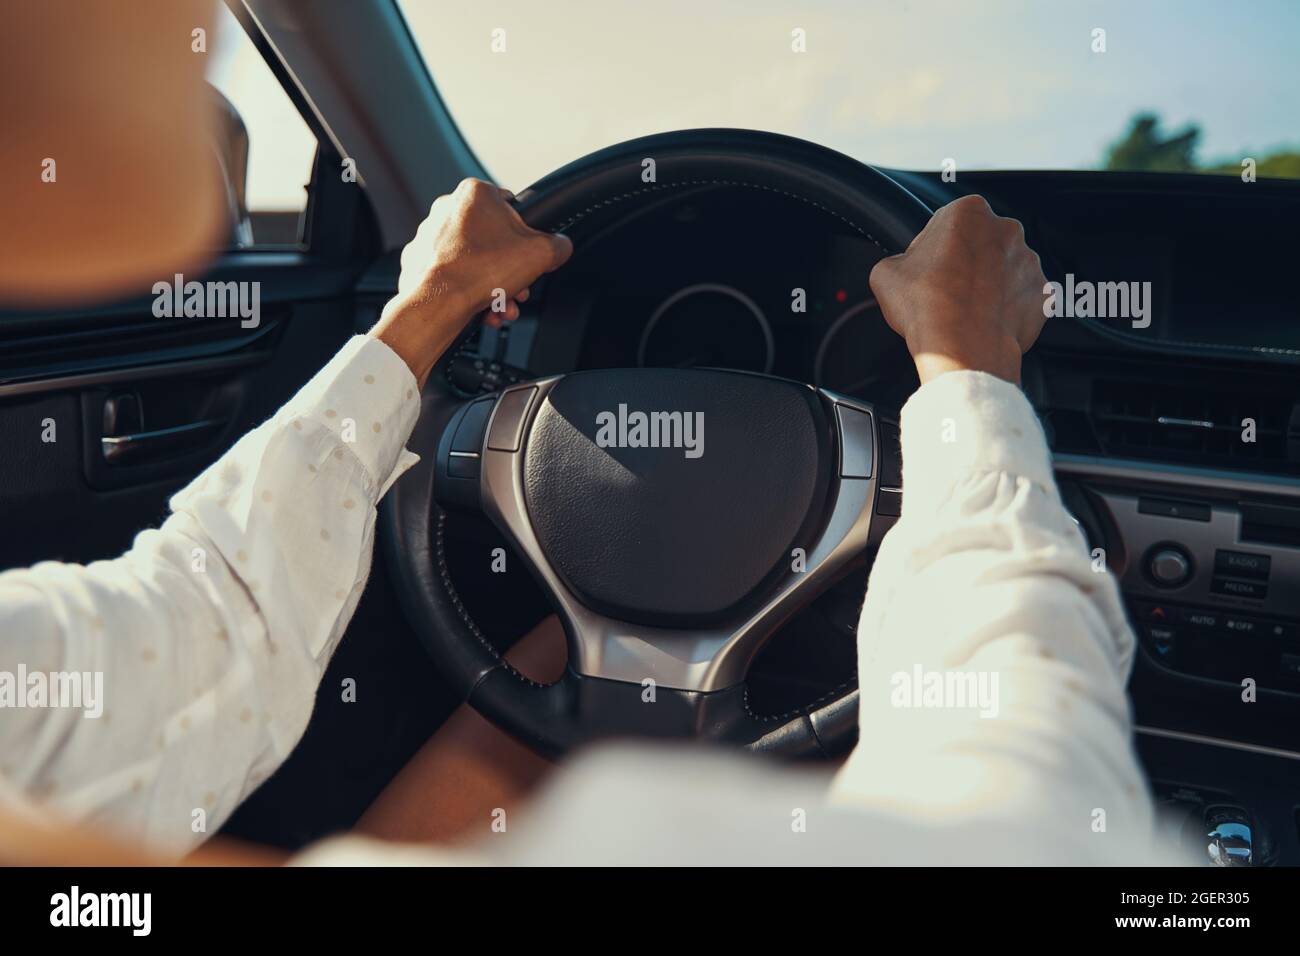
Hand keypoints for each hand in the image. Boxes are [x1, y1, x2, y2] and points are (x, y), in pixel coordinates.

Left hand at [370, 178, 572, 387]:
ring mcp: (429, 236)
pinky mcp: (418, 262)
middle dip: (510, 271)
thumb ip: (559, 245)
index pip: (513, 209)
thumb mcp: (541, 254)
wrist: (439, 302)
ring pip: (474, 262)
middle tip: (519, 289)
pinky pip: (453, 276)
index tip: (530, 257)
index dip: (527, 237)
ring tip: (503, 307)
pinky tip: (484, 310)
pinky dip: (470, 293)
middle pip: (494, 241)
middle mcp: (447, 209)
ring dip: (494, 287)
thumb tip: (561, 247)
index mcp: (475, 194)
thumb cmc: (481, 270)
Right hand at [869, 194, 1047, 384]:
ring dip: (990, 285)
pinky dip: (1009, 309)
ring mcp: (1030, 262)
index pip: (948, 223)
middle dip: (967, 263)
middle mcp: (1007, 229)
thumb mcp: (886, 273)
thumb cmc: (926, 306)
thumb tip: (905, 268)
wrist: (961, 348)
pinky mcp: (1044, 293)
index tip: (927, 271)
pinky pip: (1023, 298)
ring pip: (1005, 270)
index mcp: (970, 211)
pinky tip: (987, 323)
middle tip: (947, 292)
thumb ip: (899, 260)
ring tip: (967, 312)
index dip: (934, 249)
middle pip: (982, 243)